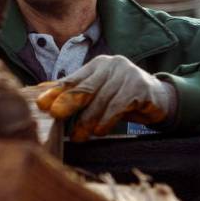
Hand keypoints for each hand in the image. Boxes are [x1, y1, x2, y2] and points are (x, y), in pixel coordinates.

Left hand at [36, 55, 177, 141]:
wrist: (159, 99)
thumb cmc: (122, 97)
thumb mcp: (99, 93)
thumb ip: (75, 93)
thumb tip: (40, 95)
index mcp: (97, 65)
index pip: (72, 79)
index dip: (56, 92)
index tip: (41, 104)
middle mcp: (112, 65)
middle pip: (86, 87)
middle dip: (69, 102)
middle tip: (56, 115)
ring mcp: (128, 74)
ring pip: (102, 99)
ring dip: (88, 120)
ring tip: (78, 136)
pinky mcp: (141, 87)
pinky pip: (119, 105)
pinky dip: (107, 120)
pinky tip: (100, 131)